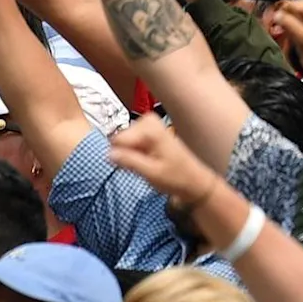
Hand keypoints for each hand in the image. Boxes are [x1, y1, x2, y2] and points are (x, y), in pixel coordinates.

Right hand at [108, 116, 224, 214]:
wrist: (193, 180)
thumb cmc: (176, 178)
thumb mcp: (151, 173)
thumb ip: (129, 162)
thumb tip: (109, 154)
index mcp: (150, 130)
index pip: (117, 139)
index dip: (120, 156)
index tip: (131, 166)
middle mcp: (149, 121)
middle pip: (120, 138)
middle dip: (126, 154)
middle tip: (142, 166)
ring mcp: (150, 125)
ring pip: (124, 140)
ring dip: (131, 154)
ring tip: (147, 163)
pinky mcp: (150, 130)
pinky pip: (131, 141)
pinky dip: (135, 152)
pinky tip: (147, 160)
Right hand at [263, 0, 302, 86]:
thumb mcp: (302, 38)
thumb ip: (288, 23)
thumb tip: (275, 13)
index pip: (290, 4)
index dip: (277, 15)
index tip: (268, 26)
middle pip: (288, 7)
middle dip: (279, 19)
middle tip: (270, 31)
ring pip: (288, 12)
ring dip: (281, 23)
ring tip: (276, 34)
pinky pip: (291, 17)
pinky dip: (286, 26)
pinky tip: (283, 34)